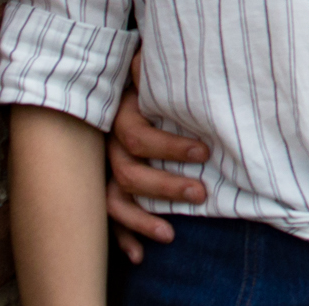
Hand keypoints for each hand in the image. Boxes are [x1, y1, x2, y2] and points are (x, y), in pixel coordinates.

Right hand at [105, 52, 207, 262]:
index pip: (140, 137)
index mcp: (120, 114)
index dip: (171, 146)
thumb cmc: (148, 73)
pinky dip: (122, 236)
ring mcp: (103, 167)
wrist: (117, 78)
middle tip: (202, 193)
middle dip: (165, 186)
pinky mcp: (104, 184)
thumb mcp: (153, 63)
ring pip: (114, 200)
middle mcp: (107, 144)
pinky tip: (138, 255)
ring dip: (141, 218)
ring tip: (170, 235)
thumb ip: (155, 62)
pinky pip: (107, 216)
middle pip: (129, 172)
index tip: (205, 152)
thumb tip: (156, 52)